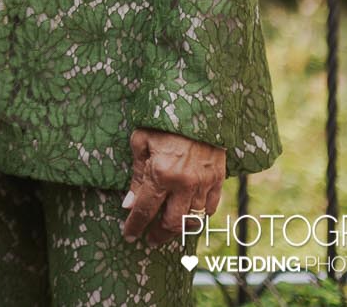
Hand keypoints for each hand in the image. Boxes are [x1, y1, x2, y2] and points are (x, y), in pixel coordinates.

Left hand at [120, 127, 224, 246]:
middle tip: (150, 239)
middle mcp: (184, 184)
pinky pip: (210, 209)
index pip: (144, 210)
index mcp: (161, 174)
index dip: (134, 226)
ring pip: (192, 219)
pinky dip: (199, 216)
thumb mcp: (141, 141)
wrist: (199, 106)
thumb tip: (129, 203)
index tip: (128, 236)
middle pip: (171, 222)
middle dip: (158, 234)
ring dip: (178, 228)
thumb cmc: (163, 121)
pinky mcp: (218, 180)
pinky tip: (189, 216)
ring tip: (167, 230)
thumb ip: (136, 175)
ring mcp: (204, 184)